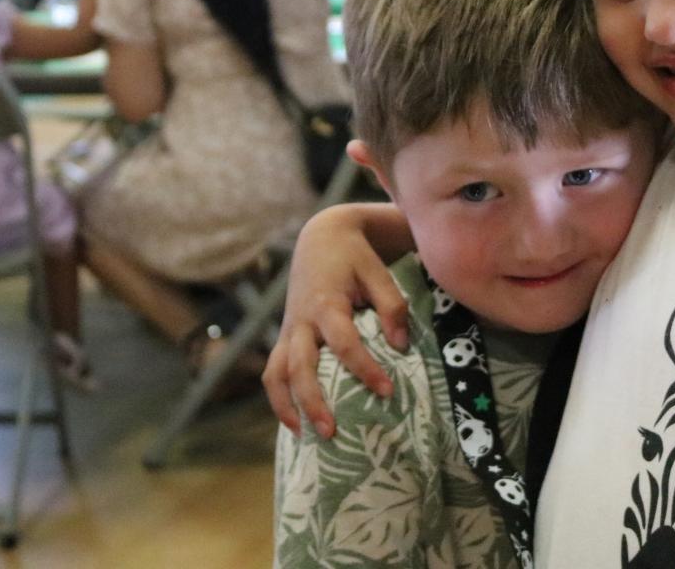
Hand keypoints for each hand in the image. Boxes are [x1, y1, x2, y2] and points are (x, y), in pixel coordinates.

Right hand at [264, 203, 411, 436]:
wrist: (321, 239)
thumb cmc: (355, 258)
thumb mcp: (379, 274)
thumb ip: (392, 307)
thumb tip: (401, 346)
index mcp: (326, 303)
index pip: (344, 343)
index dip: (365, 369)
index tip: (387, 391)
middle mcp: (301, 321)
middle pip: (299, 368)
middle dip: (313, 402)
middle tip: (334, 432)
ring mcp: (288, 330)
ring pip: (276, 374)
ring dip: (287, 406)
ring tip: (306, 436)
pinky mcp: (284, 336)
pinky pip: (273, 371)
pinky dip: (279, 397)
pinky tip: (295, 421)